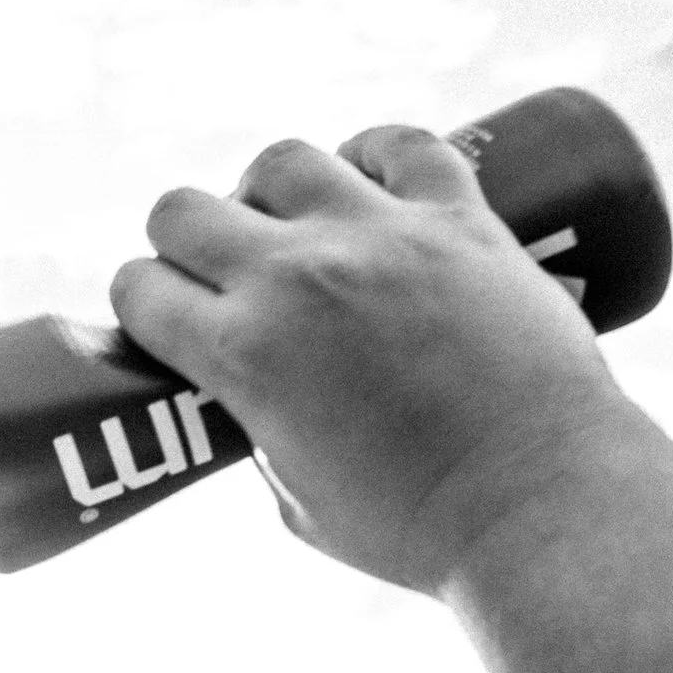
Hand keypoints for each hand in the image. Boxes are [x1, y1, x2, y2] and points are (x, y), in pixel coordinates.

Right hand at [110, 126, 634, 594]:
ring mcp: (378, 236)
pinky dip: (376, 154)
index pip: (138, 288)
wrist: (534, 504)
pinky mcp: (459, 217)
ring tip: (297, 225)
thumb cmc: (414, 527)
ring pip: (283, 160)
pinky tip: (372, 179)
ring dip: (272, 192)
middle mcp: (293, 278)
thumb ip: (267, 437)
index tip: (166, 319)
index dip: (142, 304)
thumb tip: (268, 408)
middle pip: (184, 210)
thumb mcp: (298, 499)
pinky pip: (402, 144)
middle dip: (185, 242)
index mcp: (240, 354)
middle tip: (221, 274)